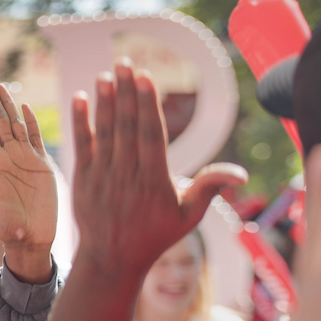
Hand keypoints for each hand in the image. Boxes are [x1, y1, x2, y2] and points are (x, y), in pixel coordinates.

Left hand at [0, 77, 57, 282]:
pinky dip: (32, 123)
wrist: (29, 237)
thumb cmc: (3, 225)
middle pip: (0, 120)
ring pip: (18, 124)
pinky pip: (37, 139)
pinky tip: (25, 108)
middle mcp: (10, 156)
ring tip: (0, 86)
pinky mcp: (43, 165)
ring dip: (9, 105)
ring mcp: (27, 158)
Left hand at [70, 60, 246, 277]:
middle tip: (124, 62)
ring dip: (104, 102)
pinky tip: (79, 99)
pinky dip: (80, 122)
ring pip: (104, 132)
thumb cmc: (155, 236)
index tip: (146, 77)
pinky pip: (82, 145)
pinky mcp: (82, 180)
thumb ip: (210, 188)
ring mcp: (102, 177)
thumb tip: (241, 174)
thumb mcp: (188, 216)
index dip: (147, 104)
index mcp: (153, 180)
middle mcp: (126, 175)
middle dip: (126, 93)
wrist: (112, 259)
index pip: (151, 134)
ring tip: (105, 75)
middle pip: (126, 126)